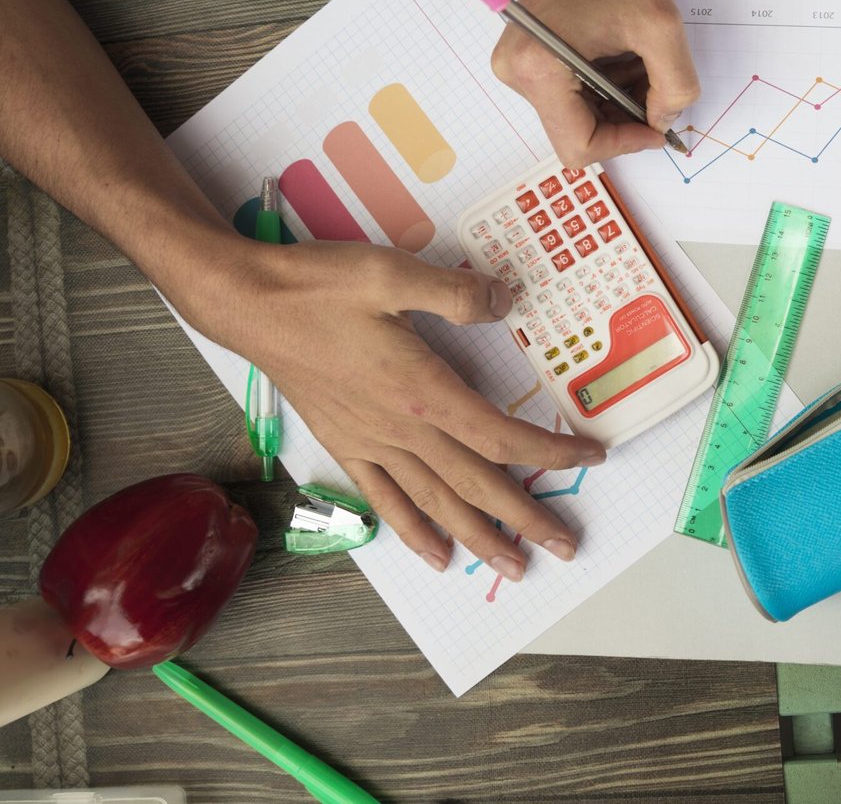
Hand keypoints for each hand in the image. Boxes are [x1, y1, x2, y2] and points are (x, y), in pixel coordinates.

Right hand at [180, 237, 604, 577]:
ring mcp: (372, 442)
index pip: (501, 436)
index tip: (590, 457)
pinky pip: (386, 499)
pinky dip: (414, 530)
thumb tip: (507, 301)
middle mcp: (402, 428)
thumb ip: (455, 292)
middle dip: (526, 518)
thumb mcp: (392, 273)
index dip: (550, 452)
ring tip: (514, 566)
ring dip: (479, 537)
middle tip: (567, 547)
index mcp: (422, 389)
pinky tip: (435, 555)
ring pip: (436, 502)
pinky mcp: (346, 443)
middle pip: (477, 484)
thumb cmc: (318, 287)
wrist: (249, 305)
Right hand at [492, 0, 700, 166]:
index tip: (657, 125)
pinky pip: (570, 93)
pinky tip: (621, 52)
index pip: (579, 145)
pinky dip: (604, 84)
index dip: (625, 143)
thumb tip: (664, 122)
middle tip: (655, 86)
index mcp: (538, 70)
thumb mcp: (661, 27)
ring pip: (577, 114)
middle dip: (623, 118)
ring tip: (638, 57)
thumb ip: (674, 87)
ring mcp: (518, 65)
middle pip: (576, 132)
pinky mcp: (528, 56)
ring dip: (616, 99)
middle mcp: (516, 74)